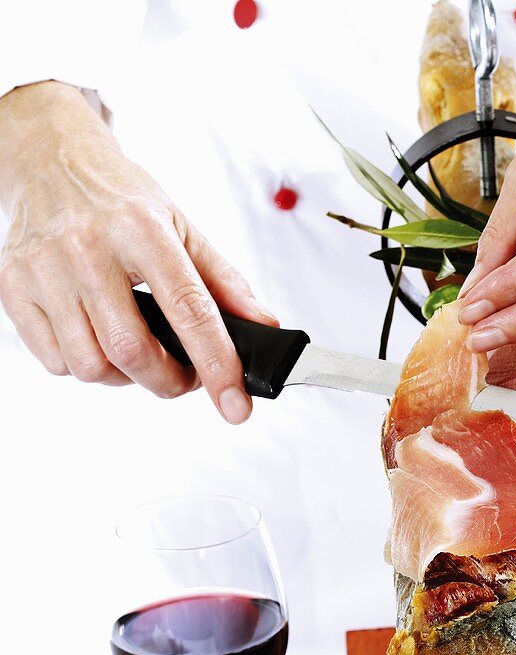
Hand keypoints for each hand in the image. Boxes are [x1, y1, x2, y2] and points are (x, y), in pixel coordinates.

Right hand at [0, 81, 277, 422]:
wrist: (51, 161)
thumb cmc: (120, 200)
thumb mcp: (181, 228)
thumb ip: (226, 282)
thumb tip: (263, 327)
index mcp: (140, 228)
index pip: (188, 310)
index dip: (216, 364)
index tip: (235, 405)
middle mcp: (87, 247)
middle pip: (132, 351)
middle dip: (169, 381)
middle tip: (183, 374)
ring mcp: (45, 269)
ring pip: (91, 366)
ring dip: (124, 377)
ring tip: (136, 350)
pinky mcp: (13, 288)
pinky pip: (55, 362)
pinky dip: (84, 366)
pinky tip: (97, 338)